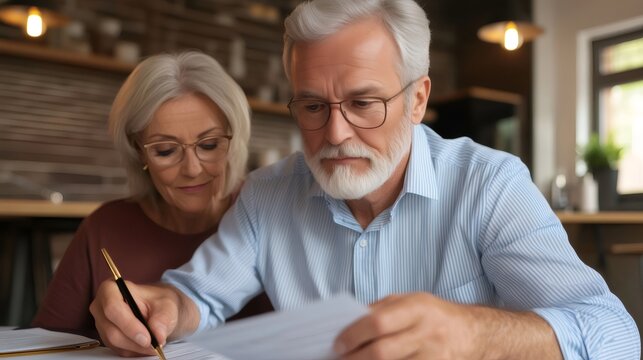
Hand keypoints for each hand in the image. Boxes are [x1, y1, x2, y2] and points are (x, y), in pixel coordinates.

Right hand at [89, 280, 188, 356]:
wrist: (157, 308)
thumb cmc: (158, 301)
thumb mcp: (167, 305)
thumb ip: (163, 319)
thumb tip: (158, 335)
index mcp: (111, 289)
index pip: (113, 308)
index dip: (129, 325)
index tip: (147, 338)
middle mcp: (101, 306)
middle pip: (112, 330)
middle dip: (135, 341)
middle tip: (155, 345)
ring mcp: (102, 323)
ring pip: (115, 343)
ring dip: (136, 347)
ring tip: (155, 344)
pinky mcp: (106, 337)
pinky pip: (117, 349)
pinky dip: (134, 350)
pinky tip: (146, 346)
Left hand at [333, 293, 479, 359]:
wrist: (471, 333)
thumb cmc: (432, 315)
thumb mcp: (409, 302)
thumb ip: (380, 311)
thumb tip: (347, 325)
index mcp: (417, 307)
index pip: (378, 322)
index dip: (354, 335)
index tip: (338, 344)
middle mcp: (427, 333)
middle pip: (381, 352)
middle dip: (354, 359)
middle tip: (339, 359)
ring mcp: (433, 357)